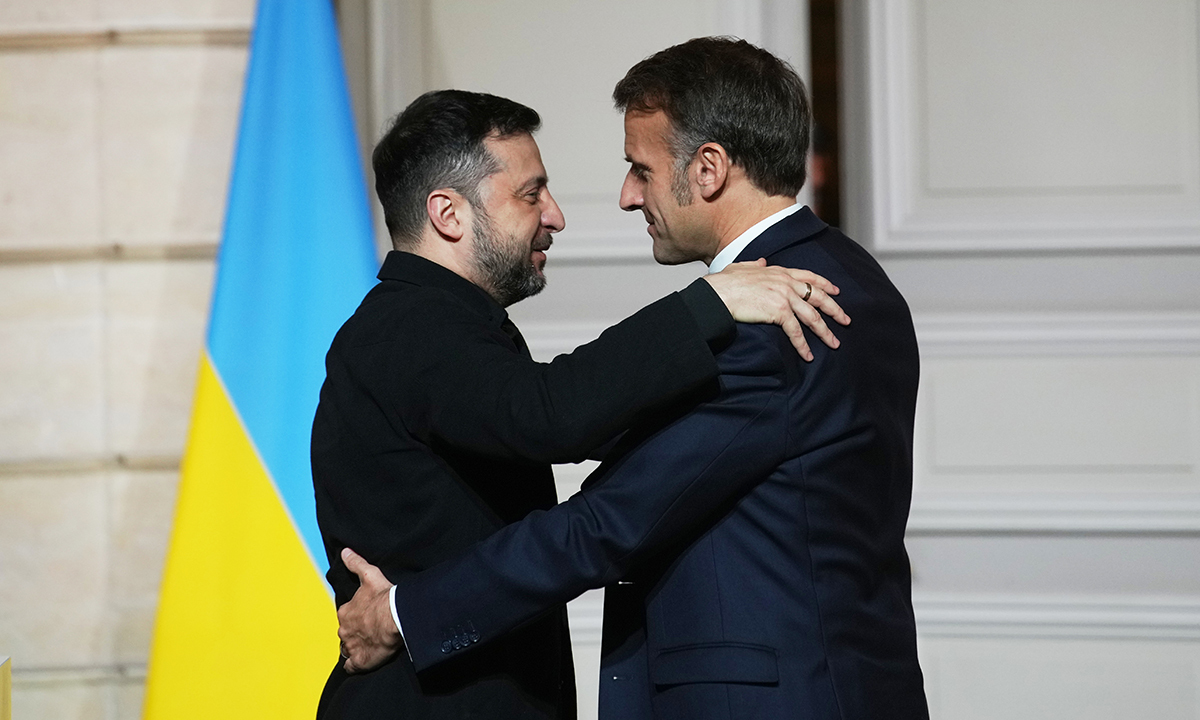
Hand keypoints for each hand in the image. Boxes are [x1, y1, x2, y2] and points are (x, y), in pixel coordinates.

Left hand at [337, 547, 404, 673]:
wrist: (395, 618)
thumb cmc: (384, 598)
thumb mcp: (370, 575)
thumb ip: (356, 563)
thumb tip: (345, 552)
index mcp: (346, 612)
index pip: (346, 616)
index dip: (354, 617)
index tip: (365, 617)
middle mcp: (345, 630)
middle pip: (346, 633)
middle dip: (354, 633)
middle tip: (369, 632)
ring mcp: (351, 647)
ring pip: (348, 649)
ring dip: (354, 648)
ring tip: (367, 647)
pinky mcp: (360, 661)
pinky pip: (352, 666)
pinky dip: (355, 666)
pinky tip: (361, 664)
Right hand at [703, 258, 850, 360]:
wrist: (717, 293)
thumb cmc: (723, 283)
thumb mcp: (741, 268)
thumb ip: (754, 265)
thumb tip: (761, 262)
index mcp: (778, 272)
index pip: (809, 277)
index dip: (825, 284)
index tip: (836, 292)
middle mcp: (786, 282)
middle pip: (818, 296)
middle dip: (835, 309)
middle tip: (846, 320)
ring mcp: (784, 296)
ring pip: (812, 316)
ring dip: (825, 332)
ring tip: (834, 343)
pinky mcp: (779, 312)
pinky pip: (796, 331)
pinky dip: (803, 345)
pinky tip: (808, 355)